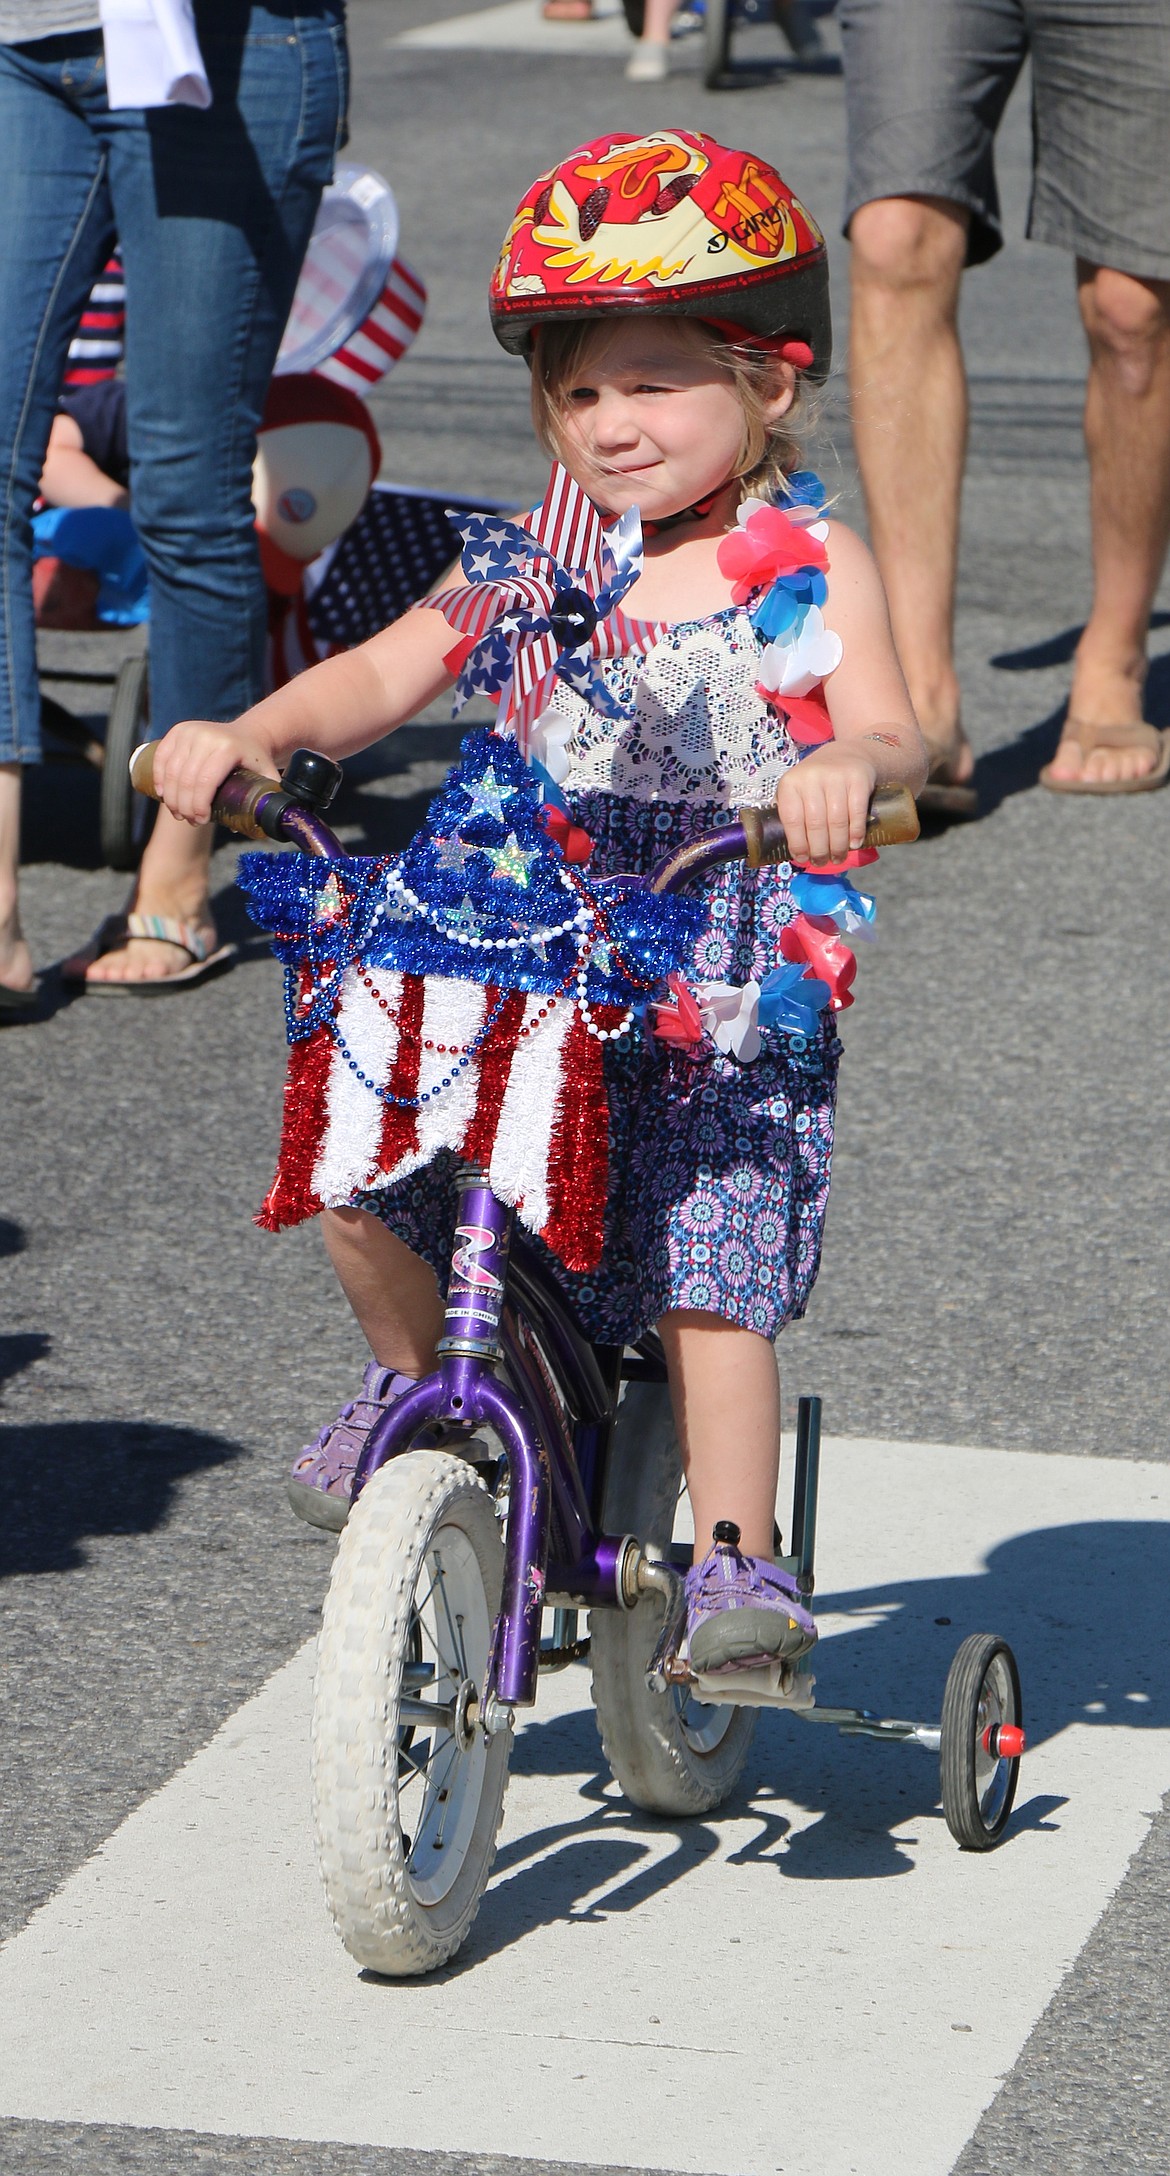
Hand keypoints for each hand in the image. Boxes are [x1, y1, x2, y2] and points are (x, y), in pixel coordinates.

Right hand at [150, 720, 279, 826]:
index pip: (205, 782)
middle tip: (189, 820)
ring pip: (171, 771)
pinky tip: (163, 795)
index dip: (199, 806)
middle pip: (186, 780)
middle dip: (184, 806)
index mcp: (228, 748)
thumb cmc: (256, 762)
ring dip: (171, 797)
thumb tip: (259, 828)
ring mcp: (190, 731)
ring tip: (178, 813)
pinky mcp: (178, 730)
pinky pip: (161, 757)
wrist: (248, 734)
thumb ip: (269, 801)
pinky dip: (159, 778)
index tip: (201, 820)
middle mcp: (207, 736)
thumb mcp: (268, 777)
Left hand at [775, 745, 877, 863]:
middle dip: (819, 850)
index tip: (802, 858)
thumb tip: (797, 853)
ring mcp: (836, 776)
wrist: (849, 754)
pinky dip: (855, 832)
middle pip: (815, 824)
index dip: (797, 843)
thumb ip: (794, 814)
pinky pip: (857, 812)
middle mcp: (812, 777)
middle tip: (822, 862)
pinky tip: (854, 844)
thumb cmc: (819, 782)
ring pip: (836, 821)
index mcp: (791, 782)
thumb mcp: (798, 790)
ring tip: (838, 857)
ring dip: (838, 846)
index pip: (792, 819)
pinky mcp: (858, 778)